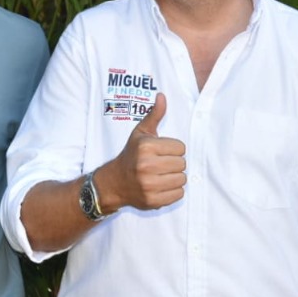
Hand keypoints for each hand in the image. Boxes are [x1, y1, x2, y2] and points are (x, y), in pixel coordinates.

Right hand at [98, 93, 185, 211]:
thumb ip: (154, 114)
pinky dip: (173, 191)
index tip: (161, 152)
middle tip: (161, 164)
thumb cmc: (131, 155)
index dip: (173, 149)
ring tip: (161, 175)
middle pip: (183, 164)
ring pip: (182, 179)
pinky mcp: (153, 200)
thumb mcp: (140, 133)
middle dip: (174, 163)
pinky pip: (179, 194)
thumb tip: (162, 96)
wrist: (114, 183)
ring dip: (175, 178)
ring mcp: (149, 185)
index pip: (181, 148)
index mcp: (146, 147)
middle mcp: (146, 166)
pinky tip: (161, 186)